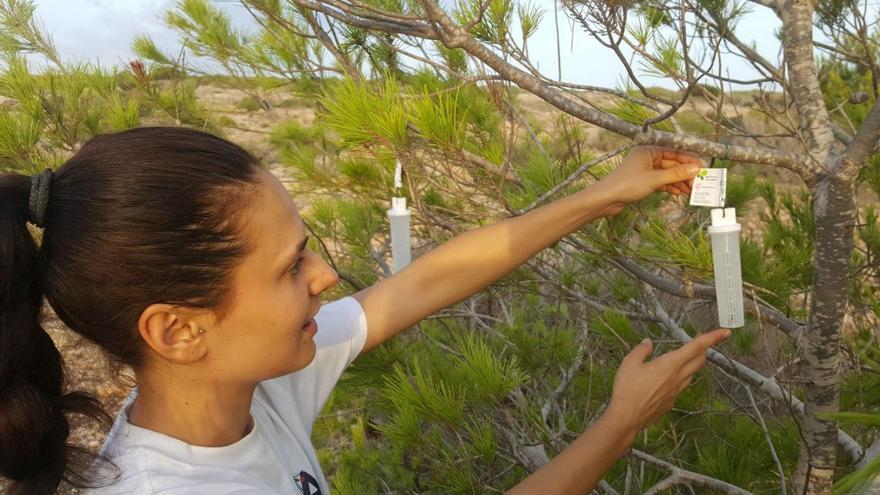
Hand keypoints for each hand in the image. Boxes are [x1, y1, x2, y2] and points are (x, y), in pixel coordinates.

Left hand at [597, 146, 703, 215]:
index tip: (702, 170)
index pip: (675, 152)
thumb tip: (696, 168)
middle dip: (685, 174)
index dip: (690, 161)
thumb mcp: (655, 179)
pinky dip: (670, 187)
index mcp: (649, 150)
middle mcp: (647, 158)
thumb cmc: (626, 184)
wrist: (606, 199)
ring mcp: (645, 170)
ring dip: (679, 182)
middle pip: (672, 164)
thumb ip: (676, 174)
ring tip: (691, 192)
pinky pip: (661, 182)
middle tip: (698, 184)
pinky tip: (679, 193)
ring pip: (667, 174)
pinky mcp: (643, 181)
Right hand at [606, 328, 730, 432]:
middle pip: (700, 361)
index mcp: (670, 364)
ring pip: (692, 374)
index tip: (725, 332)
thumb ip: (641, 350)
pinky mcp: (671, 402)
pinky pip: (681, 386)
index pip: (696, 347)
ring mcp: (676, 391)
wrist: (627, 417)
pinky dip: (679, 377)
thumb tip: (648, 343)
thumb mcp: (629, 363)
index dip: (712, 338)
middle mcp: (678, 377)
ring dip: (692, 364)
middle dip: (704, 350)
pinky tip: (665, 379)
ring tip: (681, 359)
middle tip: (699, 343)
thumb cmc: (627, 389)